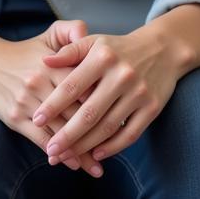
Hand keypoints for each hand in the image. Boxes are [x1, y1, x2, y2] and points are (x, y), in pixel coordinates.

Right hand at [0, 19, 105, 176]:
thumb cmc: (25, 52)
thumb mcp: (49, 35)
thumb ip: (73, 31)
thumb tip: (91, 36)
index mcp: (54, 65)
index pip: (86, 89)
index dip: (104, 106)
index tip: (121, 120)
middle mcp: (40, 83)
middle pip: (75, 113)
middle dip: (96, 134)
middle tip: (114, 150)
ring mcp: (27, 102)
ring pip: (60, 130)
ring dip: (80, 152)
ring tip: (97, 168)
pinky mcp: (15, 117)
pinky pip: (41, 139)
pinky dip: (58, 152)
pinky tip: (72, 163)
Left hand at [31, 26, 186, 163]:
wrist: (162, 50)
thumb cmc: (118, 48)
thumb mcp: (93, 42)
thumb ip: (69, 52)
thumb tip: (44, 61)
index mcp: (101, 57)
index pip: (72, 86)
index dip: (53, 105)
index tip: (37, 120)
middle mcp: (121, 75)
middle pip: (89, 112)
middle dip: (67, 135)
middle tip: (50, 150)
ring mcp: (138, 93)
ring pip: (108, 127)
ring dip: (86, 146)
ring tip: (67, 156)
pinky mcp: (152, 108)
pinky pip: (130, 134)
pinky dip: (113, 147)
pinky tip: (96, 154)